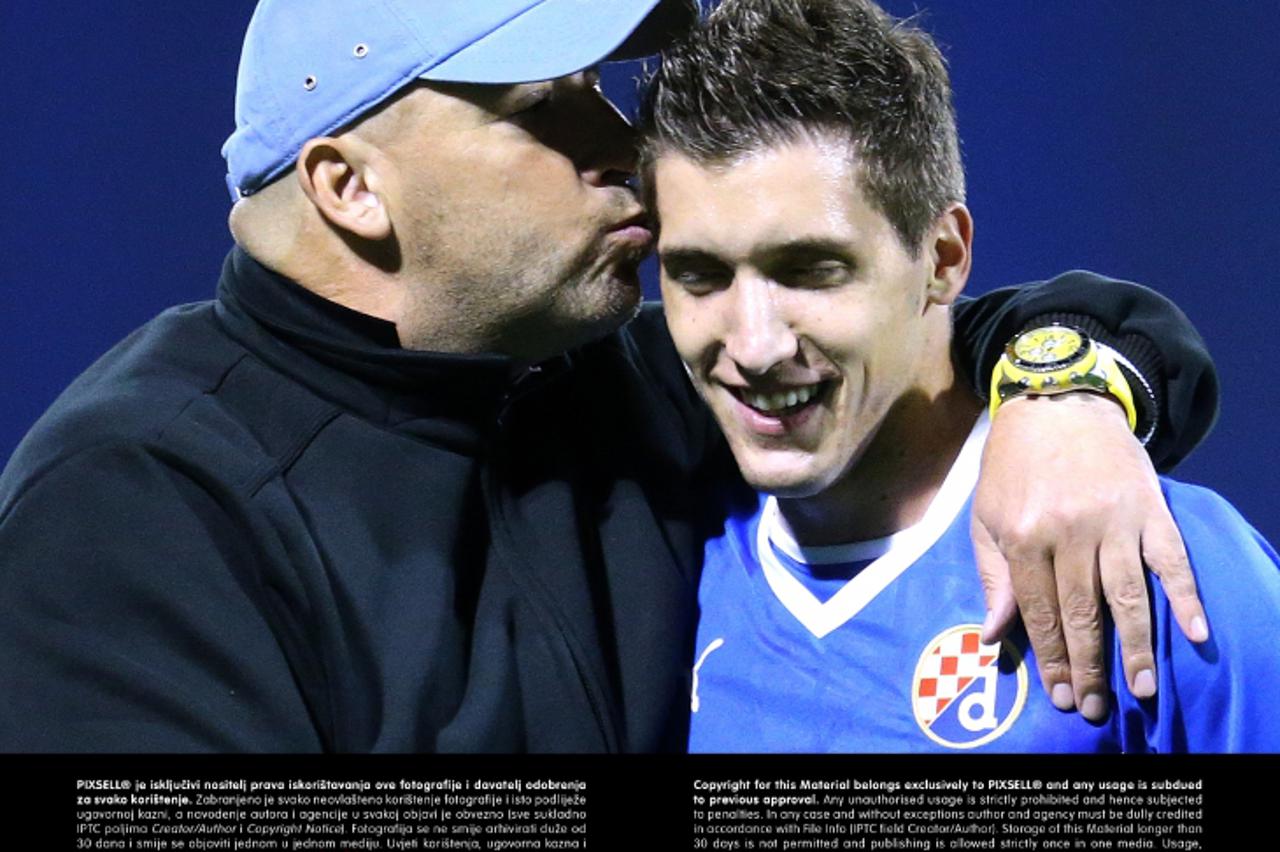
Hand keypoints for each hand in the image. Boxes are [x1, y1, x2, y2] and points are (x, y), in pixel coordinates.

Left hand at [972, 392, 1208, 720]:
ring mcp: (1114, 521)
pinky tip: (1194, 632)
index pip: (1040, 612)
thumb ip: (992, 576)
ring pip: (1128, 596)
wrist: (1057, 402)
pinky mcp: (1149, 509)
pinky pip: (1171, 559)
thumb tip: (992, 634)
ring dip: (1136, 647)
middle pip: (1083, 613)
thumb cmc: (1012, 466)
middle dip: (1089, 665)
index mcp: (1024, 536)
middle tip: (1097, 707)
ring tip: (1140, 689)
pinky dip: (1185, 596)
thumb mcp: (985, 516)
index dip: (1050, 658)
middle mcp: (1070, 532)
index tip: (1062, 695)